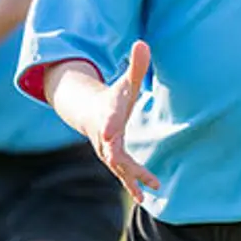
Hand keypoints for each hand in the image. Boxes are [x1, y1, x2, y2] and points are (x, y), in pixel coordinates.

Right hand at [91, 42, 160, 201]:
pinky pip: (124, 175)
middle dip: (119, 160)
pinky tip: (146, 198)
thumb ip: (135, 65)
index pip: (107, 122)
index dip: (108, 126)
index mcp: (108, 117)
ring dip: (132, 179)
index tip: (110, 132)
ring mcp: (109, 152)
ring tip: (148, 192)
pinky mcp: (115, 161)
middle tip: (126, 167)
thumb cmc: (114, 97)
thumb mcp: (126, 82)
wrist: (93, 113)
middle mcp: (105, 138)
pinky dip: (133, 185)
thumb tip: (143, 42)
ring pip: (119, 167)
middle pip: (112, 150)